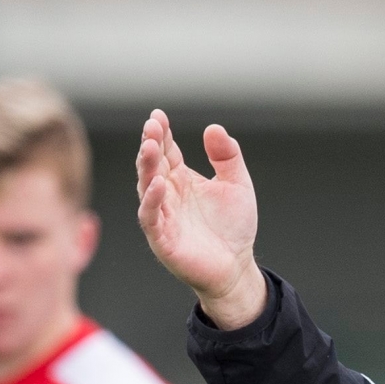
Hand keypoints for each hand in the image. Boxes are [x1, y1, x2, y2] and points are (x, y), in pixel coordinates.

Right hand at [135, 110, 266, 328]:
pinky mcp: (162, 239)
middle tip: (152, 126)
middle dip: (150, 144)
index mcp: (181, 179)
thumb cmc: (233, 228)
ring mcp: (163, 216)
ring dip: (147, 167)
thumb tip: (214, 128)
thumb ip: (227, 157)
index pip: (166, 151)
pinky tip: (158, 184)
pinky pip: (151, 218)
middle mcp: (168, 194)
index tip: (158, 116)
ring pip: (146, 187)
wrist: (237, 267)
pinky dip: (152, 201)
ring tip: (150, 147)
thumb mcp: (238, 185)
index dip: (161, 133)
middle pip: (153, 164)